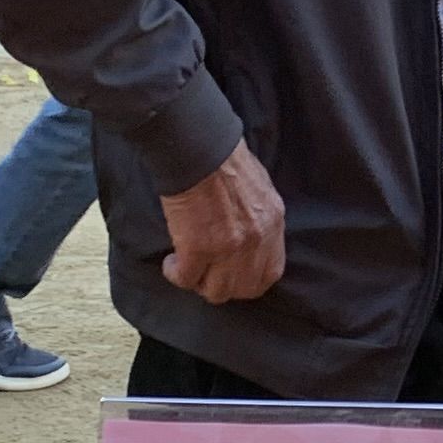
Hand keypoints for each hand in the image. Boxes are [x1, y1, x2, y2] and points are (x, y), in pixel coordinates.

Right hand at [161, 141, 289, 304]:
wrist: (199, 151)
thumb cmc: (226, 161)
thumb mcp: (261, 188)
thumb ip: (260, 217)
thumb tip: (251, 236)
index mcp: (272, 224)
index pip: (271, 273)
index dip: (250, 280)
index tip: (234, 275)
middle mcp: (255, 242)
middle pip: (244, 288)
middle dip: (224, 285)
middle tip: (207, 273)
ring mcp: (228, 249)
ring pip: (216, 291)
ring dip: (199, 282)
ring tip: (188, 268)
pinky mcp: (197, 249)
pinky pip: (186, 279)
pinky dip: (176, 274)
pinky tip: (171, 263)